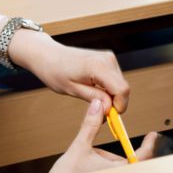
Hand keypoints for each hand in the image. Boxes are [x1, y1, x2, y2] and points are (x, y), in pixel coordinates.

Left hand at [9, 30, 129, 111]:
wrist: (49, 55)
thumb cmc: (56, 72)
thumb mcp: (72, 90)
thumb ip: (94, 99)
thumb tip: (110, 109)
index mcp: (98, 66)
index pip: (122, 90)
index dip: (119, 106)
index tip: (107, 117)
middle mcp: (108, 59)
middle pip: (123, 89)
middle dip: (114, 104)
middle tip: (97, 113)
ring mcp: (109, 58)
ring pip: (120, 85)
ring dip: (111, 97)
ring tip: (93, 101)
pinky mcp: (108, 59)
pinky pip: (115, 80)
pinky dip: (109, 90)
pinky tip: (95, 92)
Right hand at [49, 99, 158, 172]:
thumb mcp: (79, 147)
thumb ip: (90, 125)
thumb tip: (97, 105)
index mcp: (115, 170)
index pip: (141, 158)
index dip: (149, 145)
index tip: (152, 135)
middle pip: (133, 162)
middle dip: (131, 152)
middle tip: (133, 142)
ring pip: (122, 167)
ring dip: (115, 160)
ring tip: (93, 158)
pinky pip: (113, 170)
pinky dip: (110, 165)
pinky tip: (94, 163)